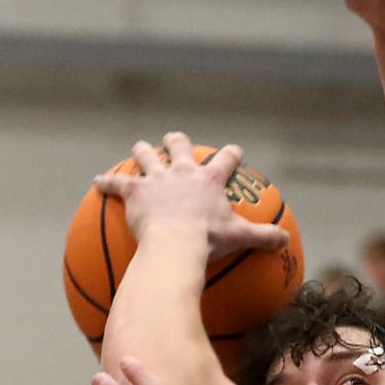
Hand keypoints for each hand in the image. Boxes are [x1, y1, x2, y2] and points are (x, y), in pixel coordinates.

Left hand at [95, 131, 288, 260]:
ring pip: (146, 155)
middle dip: (177, 141)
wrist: (176, 243)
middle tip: (175, 140)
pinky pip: (116, 183)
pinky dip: (106, 182)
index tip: (234, 151)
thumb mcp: (241, 238)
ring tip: (140, 149)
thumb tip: (288, 242)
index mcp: (208, 180)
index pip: (225, 160)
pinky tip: (97, 182)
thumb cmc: (209, 241)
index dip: (231, 154)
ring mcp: (156, 179)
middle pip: (179, 146)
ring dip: (143, 151)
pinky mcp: (134, 191)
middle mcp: (181, 172)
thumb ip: (265, 238)